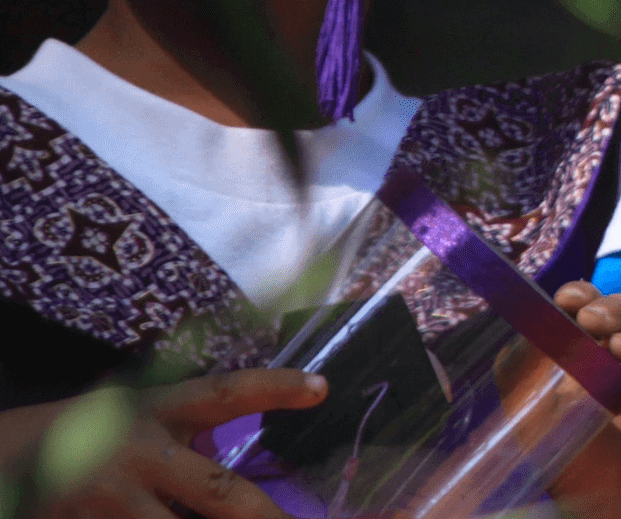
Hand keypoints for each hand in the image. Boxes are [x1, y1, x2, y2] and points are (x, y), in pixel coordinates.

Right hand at [1, 368, 324, 518]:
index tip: (322, 388)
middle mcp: (137, 454)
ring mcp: (106, 501)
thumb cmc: (86, 439)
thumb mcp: (137, 416)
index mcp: (155, 411)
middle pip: (217, 491)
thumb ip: (187, 433)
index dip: (274, 387)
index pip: (224, 393)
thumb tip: (247, 481)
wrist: (5, 462)